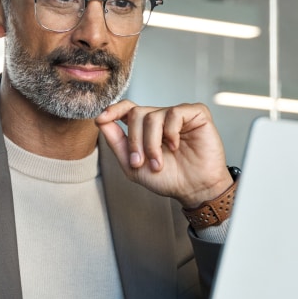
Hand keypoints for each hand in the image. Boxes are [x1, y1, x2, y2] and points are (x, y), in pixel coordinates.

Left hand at [96, 101, 230, 206]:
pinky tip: (176, 146)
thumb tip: (101, 121)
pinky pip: (175, 113)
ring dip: (152, 143)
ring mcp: (179, 115)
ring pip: (153, 116)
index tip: (101, 119)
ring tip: (158, 162)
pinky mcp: (197, 114)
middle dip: (135, 140)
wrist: (194, 190)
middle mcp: (162, 118)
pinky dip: (171, 132)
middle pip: (137, 113)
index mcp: (147, 128)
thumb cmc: (169, 179)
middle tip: (140, 162)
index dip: (114, 109)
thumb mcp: (133, 166)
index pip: (128, 108)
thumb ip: (116, 143)